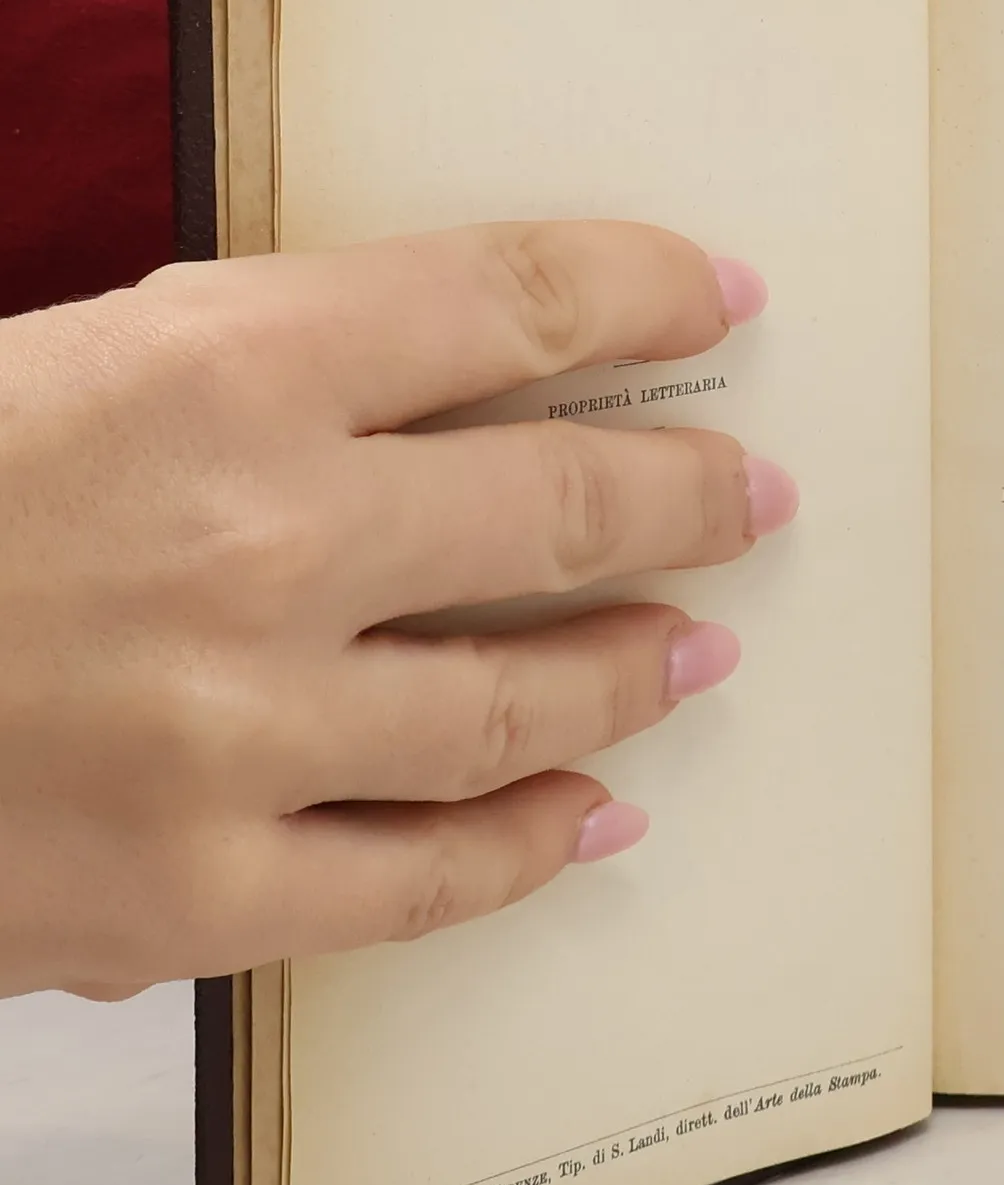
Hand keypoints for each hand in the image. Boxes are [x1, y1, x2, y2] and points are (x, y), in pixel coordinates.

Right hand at [0, 221, 794, 998]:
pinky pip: (422, 879)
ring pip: (519, 703)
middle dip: (688, 495)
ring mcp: (232, 735)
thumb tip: (453, 378)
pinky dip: (527, 849)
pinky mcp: (188, 895)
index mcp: (207, 367)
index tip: (719, 296)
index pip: (508, 298)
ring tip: (699, 649)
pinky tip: (596, 821)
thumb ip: (255, 365)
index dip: (641, 290)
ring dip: (634, 670)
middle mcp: (253, 543)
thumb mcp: (65, 364)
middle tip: (755, 497)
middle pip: (561, 506)